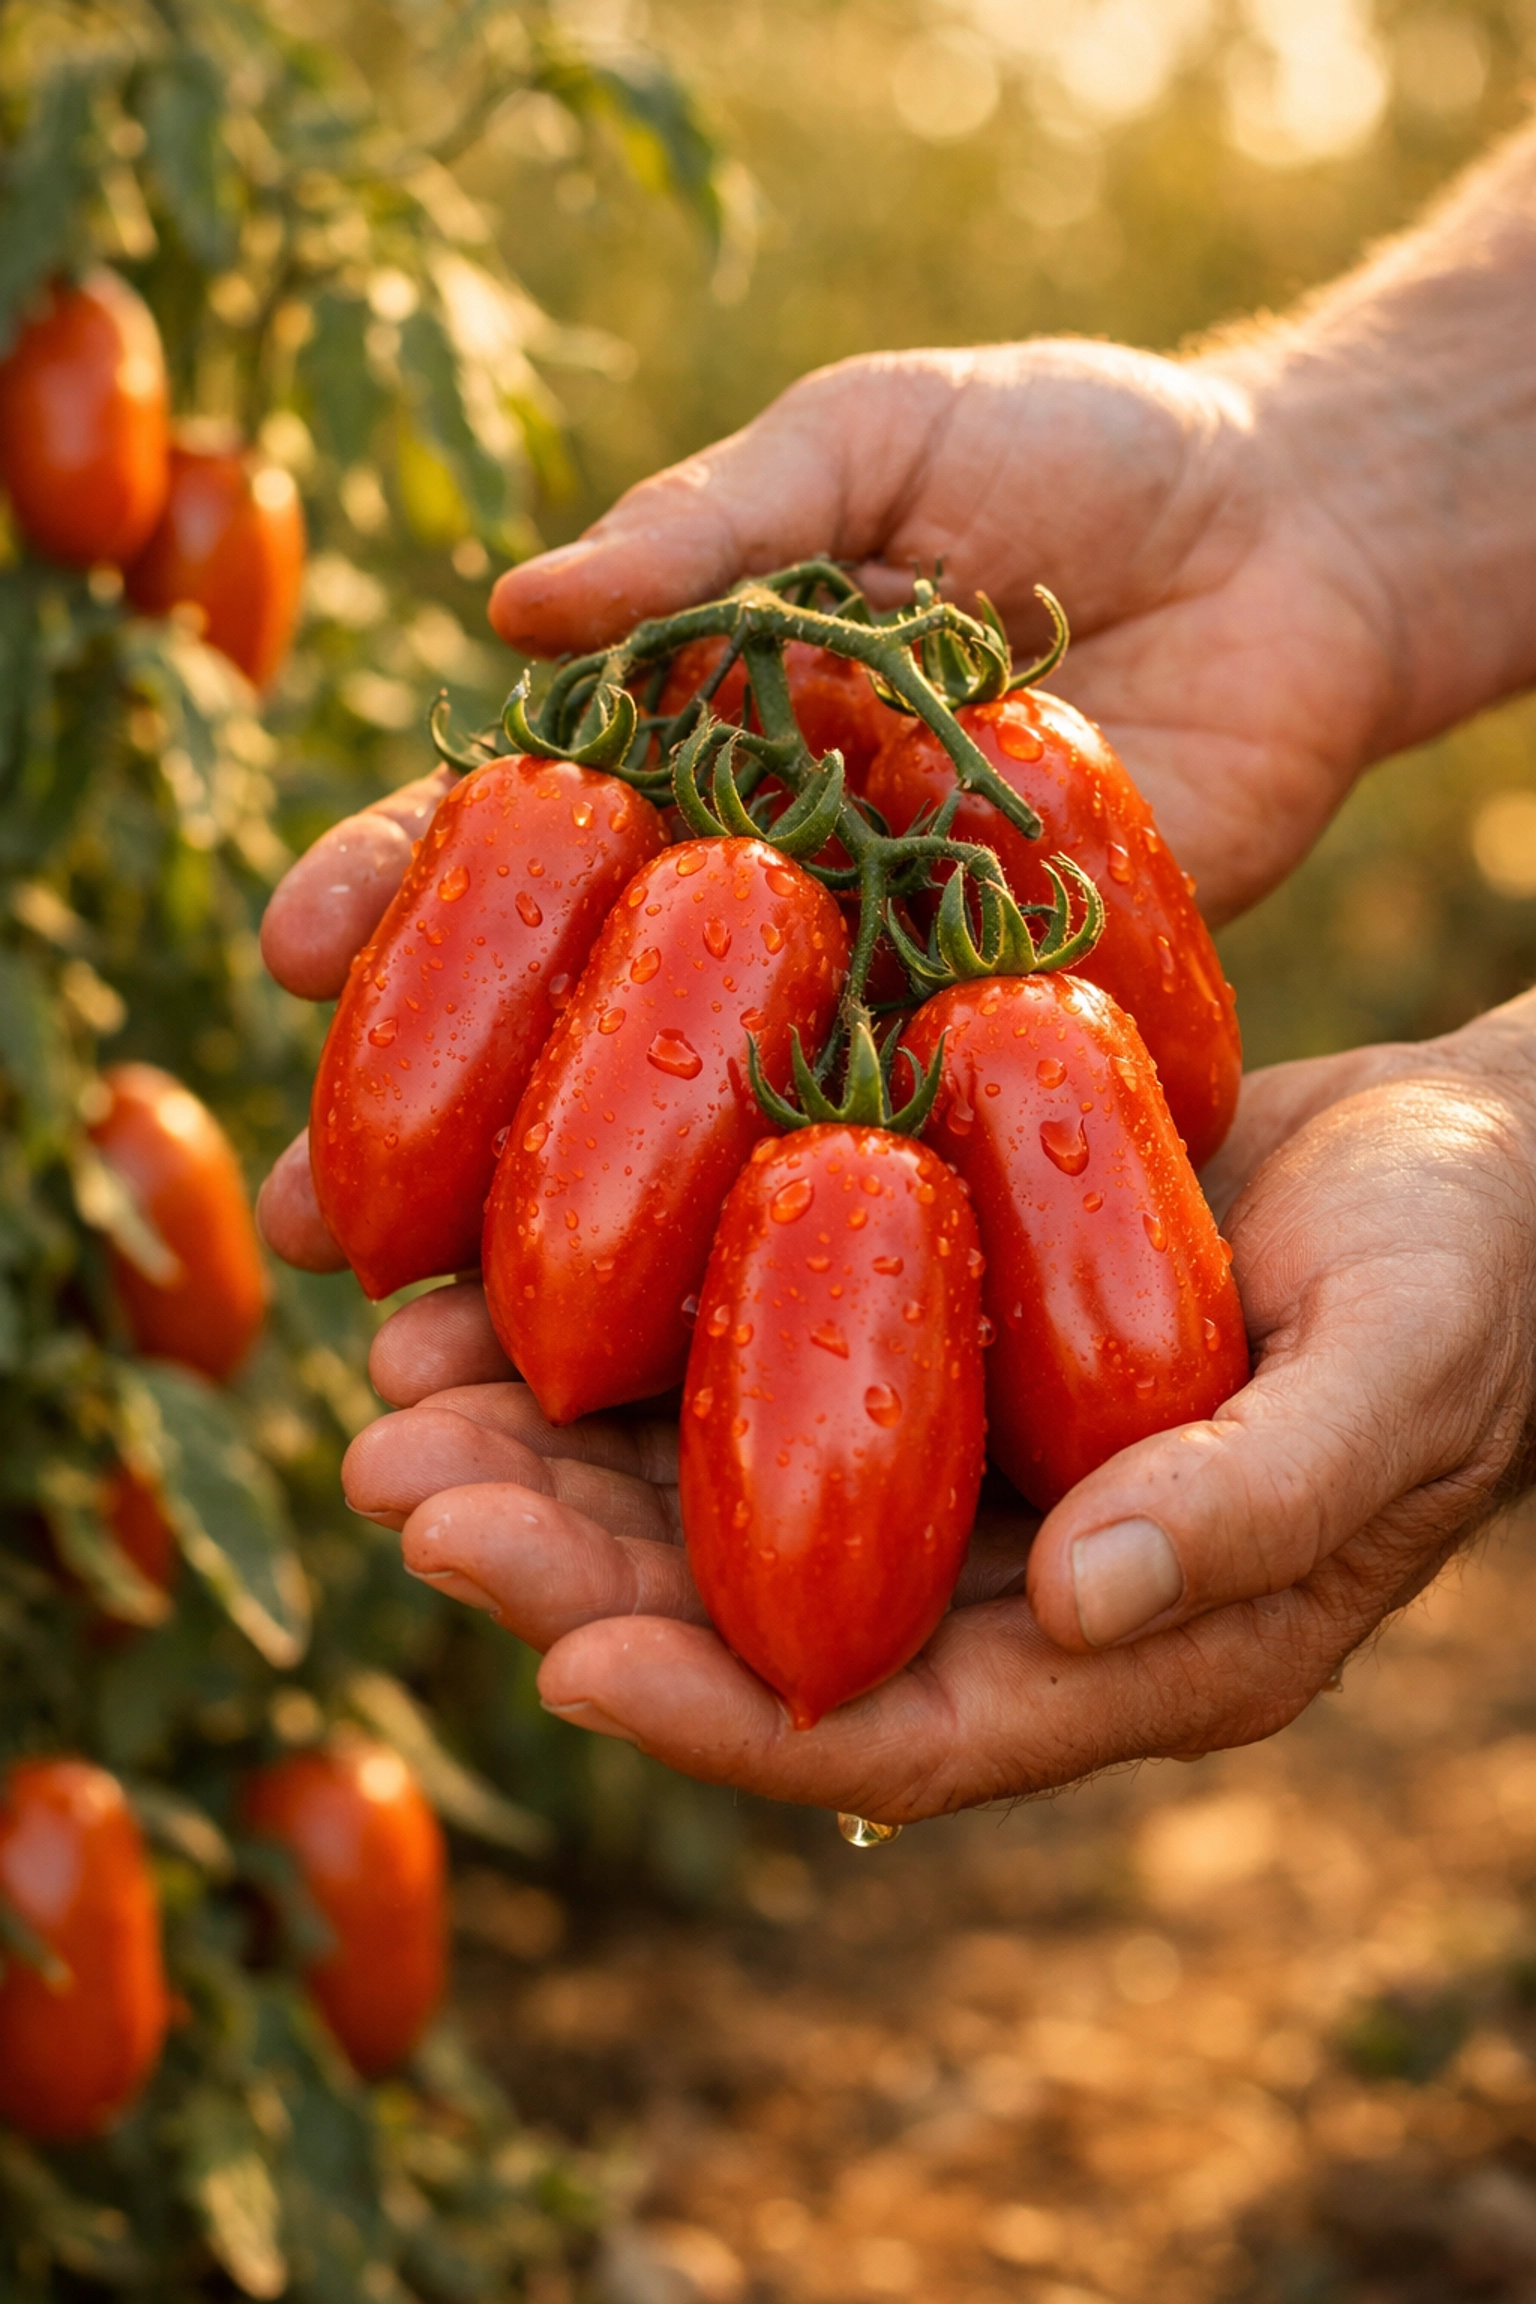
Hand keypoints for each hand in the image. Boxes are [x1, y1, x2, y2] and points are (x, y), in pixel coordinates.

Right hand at [256, 340, 1396, 1269]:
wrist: (1295, 540)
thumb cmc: (1077, 455)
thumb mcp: (879, 440)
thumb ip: (715, 522)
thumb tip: (512, 606)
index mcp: (693, 746)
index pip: (517, 836)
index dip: (402, 893)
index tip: (298, 950)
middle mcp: (762, 888)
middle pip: (576, 1016)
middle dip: (442, 1117)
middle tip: (313, 1220)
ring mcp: (876, 977)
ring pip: (705, 1117)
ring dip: (577, 1223)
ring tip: (442, 1322)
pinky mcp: (999, 1040)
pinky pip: (891, 1138)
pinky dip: (793, 1222)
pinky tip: (686, 1317)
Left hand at [339, 993, 1535, 1819]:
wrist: (1484, 1153)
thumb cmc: (1477, 1270)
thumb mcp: (1395, 1370)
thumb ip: (1265, 1500)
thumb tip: (1085, 1608)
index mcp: (1137, 1643)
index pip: (895, 1730)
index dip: (719, 1713)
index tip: (553, 1658)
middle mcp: (1023, 1578)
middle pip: (760, 1614)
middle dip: (568, 1566)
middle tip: (397, 1488)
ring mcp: (972, 1458)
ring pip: (725, 1485)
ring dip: (553, 1445)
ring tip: (392, 1379)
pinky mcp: (943, 1335)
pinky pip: (764, 1351)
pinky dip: (633, 1325)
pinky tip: (507, 1269)